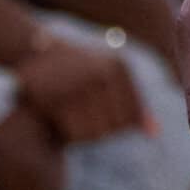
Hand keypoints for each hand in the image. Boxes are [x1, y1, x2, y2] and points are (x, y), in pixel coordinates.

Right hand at [17, 34, 151, 145]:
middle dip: (102, 130)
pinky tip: (61, 122)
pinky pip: (75, 135)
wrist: (34, 53)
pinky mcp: (56, 99)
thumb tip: (155, 134)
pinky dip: (70, 136)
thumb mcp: (110, 78)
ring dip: (85, 135)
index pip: (133, 114)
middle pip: (116, 127)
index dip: (122, 125)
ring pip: (96, 134)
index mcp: (120, 67)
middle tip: (84, 118)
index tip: (100, 116)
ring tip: (73, 119)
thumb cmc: (79, 70)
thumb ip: (134, 105)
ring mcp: (80, 86)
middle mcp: (103, 74)